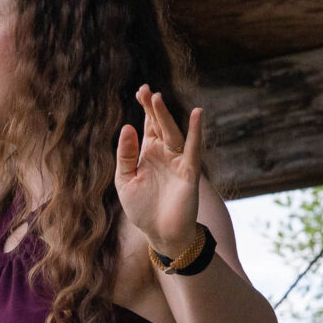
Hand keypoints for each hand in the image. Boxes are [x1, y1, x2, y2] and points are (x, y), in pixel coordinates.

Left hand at [114, 84, 202, 255]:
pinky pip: (193, 149)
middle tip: (146, 89)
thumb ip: (125, 155)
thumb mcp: (125, 180)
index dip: (145, 109)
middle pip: (159, 125)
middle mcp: (164, 154)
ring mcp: (177, 161)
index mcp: (148, 154)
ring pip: (172, 133)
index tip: (140, 90)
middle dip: (153, 108)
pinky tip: (196, 114)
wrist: (161, 233)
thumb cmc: (142, 208)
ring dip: (166, 116)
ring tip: (157, 98)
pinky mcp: (189, 172)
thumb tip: (127, 127)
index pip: (147, 126)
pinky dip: (195, 132)